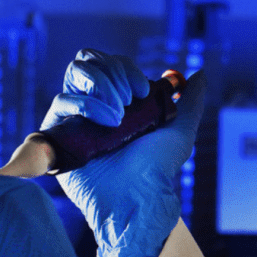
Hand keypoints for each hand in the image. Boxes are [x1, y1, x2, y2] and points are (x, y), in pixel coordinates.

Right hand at [41, 49, 205, 256]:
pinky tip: (105, 125)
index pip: (112, 64)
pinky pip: (61, 101)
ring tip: (117, 119)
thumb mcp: (179, 131)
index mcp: (120, 101)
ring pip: (75, 74)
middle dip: (113, 73)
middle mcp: (95, 104)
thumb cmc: (157, 168)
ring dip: (101, 87)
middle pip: (91, 61)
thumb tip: (200, 75)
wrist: (136, 196)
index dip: (126, 68)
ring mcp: (75, 116)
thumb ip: (191, 102)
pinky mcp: (57, 132)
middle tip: (128, 100)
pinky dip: (85, 104)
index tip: (143, 91)